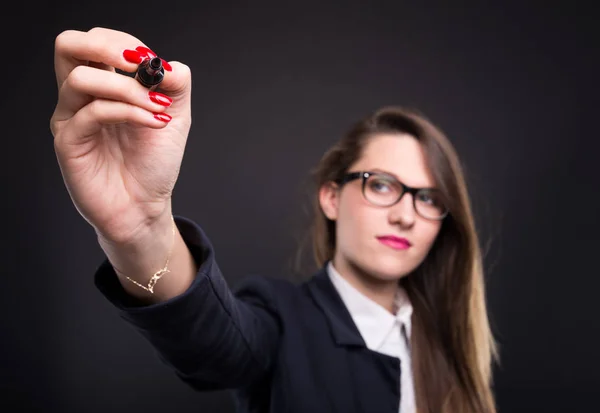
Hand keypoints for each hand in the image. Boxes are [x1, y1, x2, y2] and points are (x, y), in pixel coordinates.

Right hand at [50, 27, 191, 243]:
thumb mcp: (176, 116)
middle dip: (107, 46)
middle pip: (69, 46)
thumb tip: (165, 62)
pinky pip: (93, 112)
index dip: (126, 44)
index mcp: (104, 86)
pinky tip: (154, 123)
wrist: (146, 206)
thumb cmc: (154, 163)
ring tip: (158, 108)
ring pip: (82, 78)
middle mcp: (82, 98)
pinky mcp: (69, 142)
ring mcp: (71, 118)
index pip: (98, 42)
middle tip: (140, 65)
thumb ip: (176, 84)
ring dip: (128, 88)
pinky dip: (130, 111)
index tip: (155, 64)